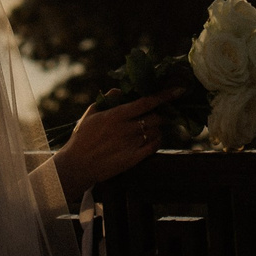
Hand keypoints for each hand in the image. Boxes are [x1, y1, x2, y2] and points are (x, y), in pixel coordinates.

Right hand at [54, 87, 180, 203]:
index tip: (179, 90)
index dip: (164, 95)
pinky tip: (152, 139)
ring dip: (158, 128)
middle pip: (156, 118)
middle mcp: (126, 129)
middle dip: (160, 115)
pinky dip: (157, 140)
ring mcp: (131, 144)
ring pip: (156, 131)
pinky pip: (154, 146)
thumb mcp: (91, 113)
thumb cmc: (82, 138)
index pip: (146, 102)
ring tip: (151, 128)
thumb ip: (108, 100)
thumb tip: (121, 90)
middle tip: (159, 114)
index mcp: (116, 115)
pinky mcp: (133, 159)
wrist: (77, 165)